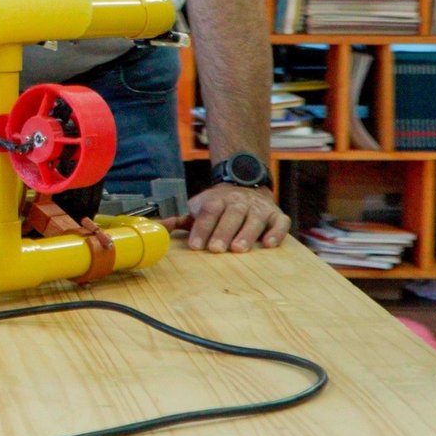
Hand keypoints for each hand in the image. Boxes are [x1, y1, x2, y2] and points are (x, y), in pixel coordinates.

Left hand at [162, 183, 289, 252]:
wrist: (245, 186)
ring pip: (253, 219)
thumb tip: (156, 229)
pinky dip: (276, 233)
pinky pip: (279, 223)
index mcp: (217, 200)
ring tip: (238, 249)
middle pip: (230, 215)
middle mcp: (238, 202)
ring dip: (247, 234)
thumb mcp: (197, 209)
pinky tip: (268, 244)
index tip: (195, 245)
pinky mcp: (277, 215)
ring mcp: (258, 208)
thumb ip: (178, 220)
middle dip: (222, 232)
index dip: (201, 228)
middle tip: (216, 249)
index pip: (208, 212)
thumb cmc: (218, 206)